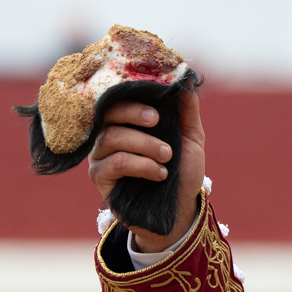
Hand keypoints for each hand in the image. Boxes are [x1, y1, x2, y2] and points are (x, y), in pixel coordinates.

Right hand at [88, 88, 205, 251]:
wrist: (180, 209)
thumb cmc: (182, 171)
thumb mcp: (191, 139)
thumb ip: (187, 112)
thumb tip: (187, 81)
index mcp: (128, 122)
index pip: (120, 98)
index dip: (133, 95)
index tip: (156, 101)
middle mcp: (109, 135)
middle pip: (109, 113)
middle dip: (134, 113)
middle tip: (157, 120)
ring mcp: (101, 156)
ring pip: (111, 138)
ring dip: (144, 144)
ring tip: (167, 156)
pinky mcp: (100, 178)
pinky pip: (113, 163)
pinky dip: (141, 165)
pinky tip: (160, 173)